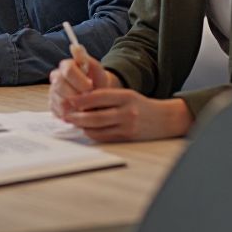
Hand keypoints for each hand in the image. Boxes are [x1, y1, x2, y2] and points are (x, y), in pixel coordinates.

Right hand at [48, 54, 116, 117]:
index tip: (90, 86)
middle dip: (77, 95)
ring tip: (86, 107)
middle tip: (89, 100)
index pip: (67, 71)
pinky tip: (80, 113)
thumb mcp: (97, 70)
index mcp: (65, 66)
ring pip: (60, 101)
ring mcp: (53, 92)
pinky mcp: (53, 105)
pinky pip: (59, 112)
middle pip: (61, 87)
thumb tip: (75, 47)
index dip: (79, 80)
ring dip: (76, 107)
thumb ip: (87, 59)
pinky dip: (72, 115)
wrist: (97, 96)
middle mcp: (56, 77)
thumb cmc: (97, 82)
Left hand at [56, 87, 192, 142]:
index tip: (69, 100)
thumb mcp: (126, 94)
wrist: (165, 119)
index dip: (81, 99)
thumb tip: (81, 101)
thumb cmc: (141, 105)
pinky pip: (105, 137)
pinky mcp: (128, 138)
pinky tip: (86, 129)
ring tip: (73, 121)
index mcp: (126, 96)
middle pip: (96, 116)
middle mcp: (127, 112)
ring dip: (83, 126)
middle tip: (66, 114)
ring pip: (98, 128)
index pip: (98, 97)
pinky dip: (93, 133)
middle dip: (77, 116)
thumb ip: (106, 97)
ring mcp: (128, 126)